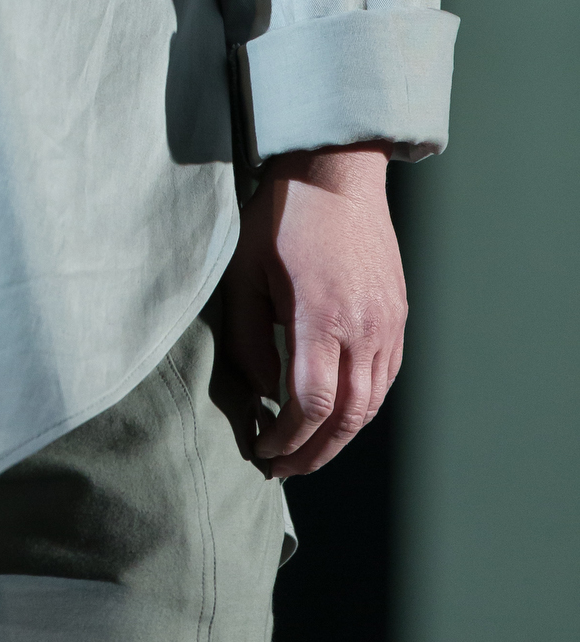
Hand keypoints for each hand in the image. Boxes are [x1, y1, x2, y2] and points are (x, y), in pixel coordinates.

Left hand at [221, 144, 406, 479]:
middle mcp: (364, 328)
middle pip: (347, 418)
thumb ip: (250, 339)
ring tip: (306, 449)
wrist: (335, 172)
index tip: (263, 449)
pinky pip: (385, 378)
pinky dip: (361, 406)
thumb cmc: (281, 216)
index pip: (311, 405)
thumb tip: (261, 392)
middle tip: (283, 469)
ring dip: (339, 436)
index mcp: (322, 318)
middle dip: (313, 453)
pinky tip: (336, 412)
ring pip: (371, 404)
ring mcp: (388, 324)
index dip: (287, 438)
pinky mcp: (398, 315)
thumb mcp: (245, 272)